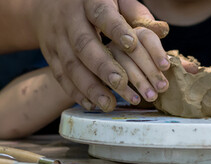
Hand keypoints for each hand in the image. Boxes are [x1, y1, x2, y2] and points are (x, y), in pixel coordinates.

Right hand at [31, 0, 168, 110]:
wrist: (48, 4)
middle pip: (83, 43)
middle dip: (102, 65)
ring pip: (70, 64)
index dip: (115, 29)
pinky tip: (91, 105)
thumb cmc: (94, 2)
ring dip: (89, 87)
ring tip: (109, 104)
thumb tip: (162, 30)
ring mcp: (58, 39)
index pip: (102, 13)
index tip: (131, 44)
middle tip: (121, 82)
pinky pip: (60, 76)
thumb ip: (136, 13)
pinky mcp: (50, 55)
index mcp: (90, 0)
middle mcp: (70, 19)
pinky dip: (75, 92)